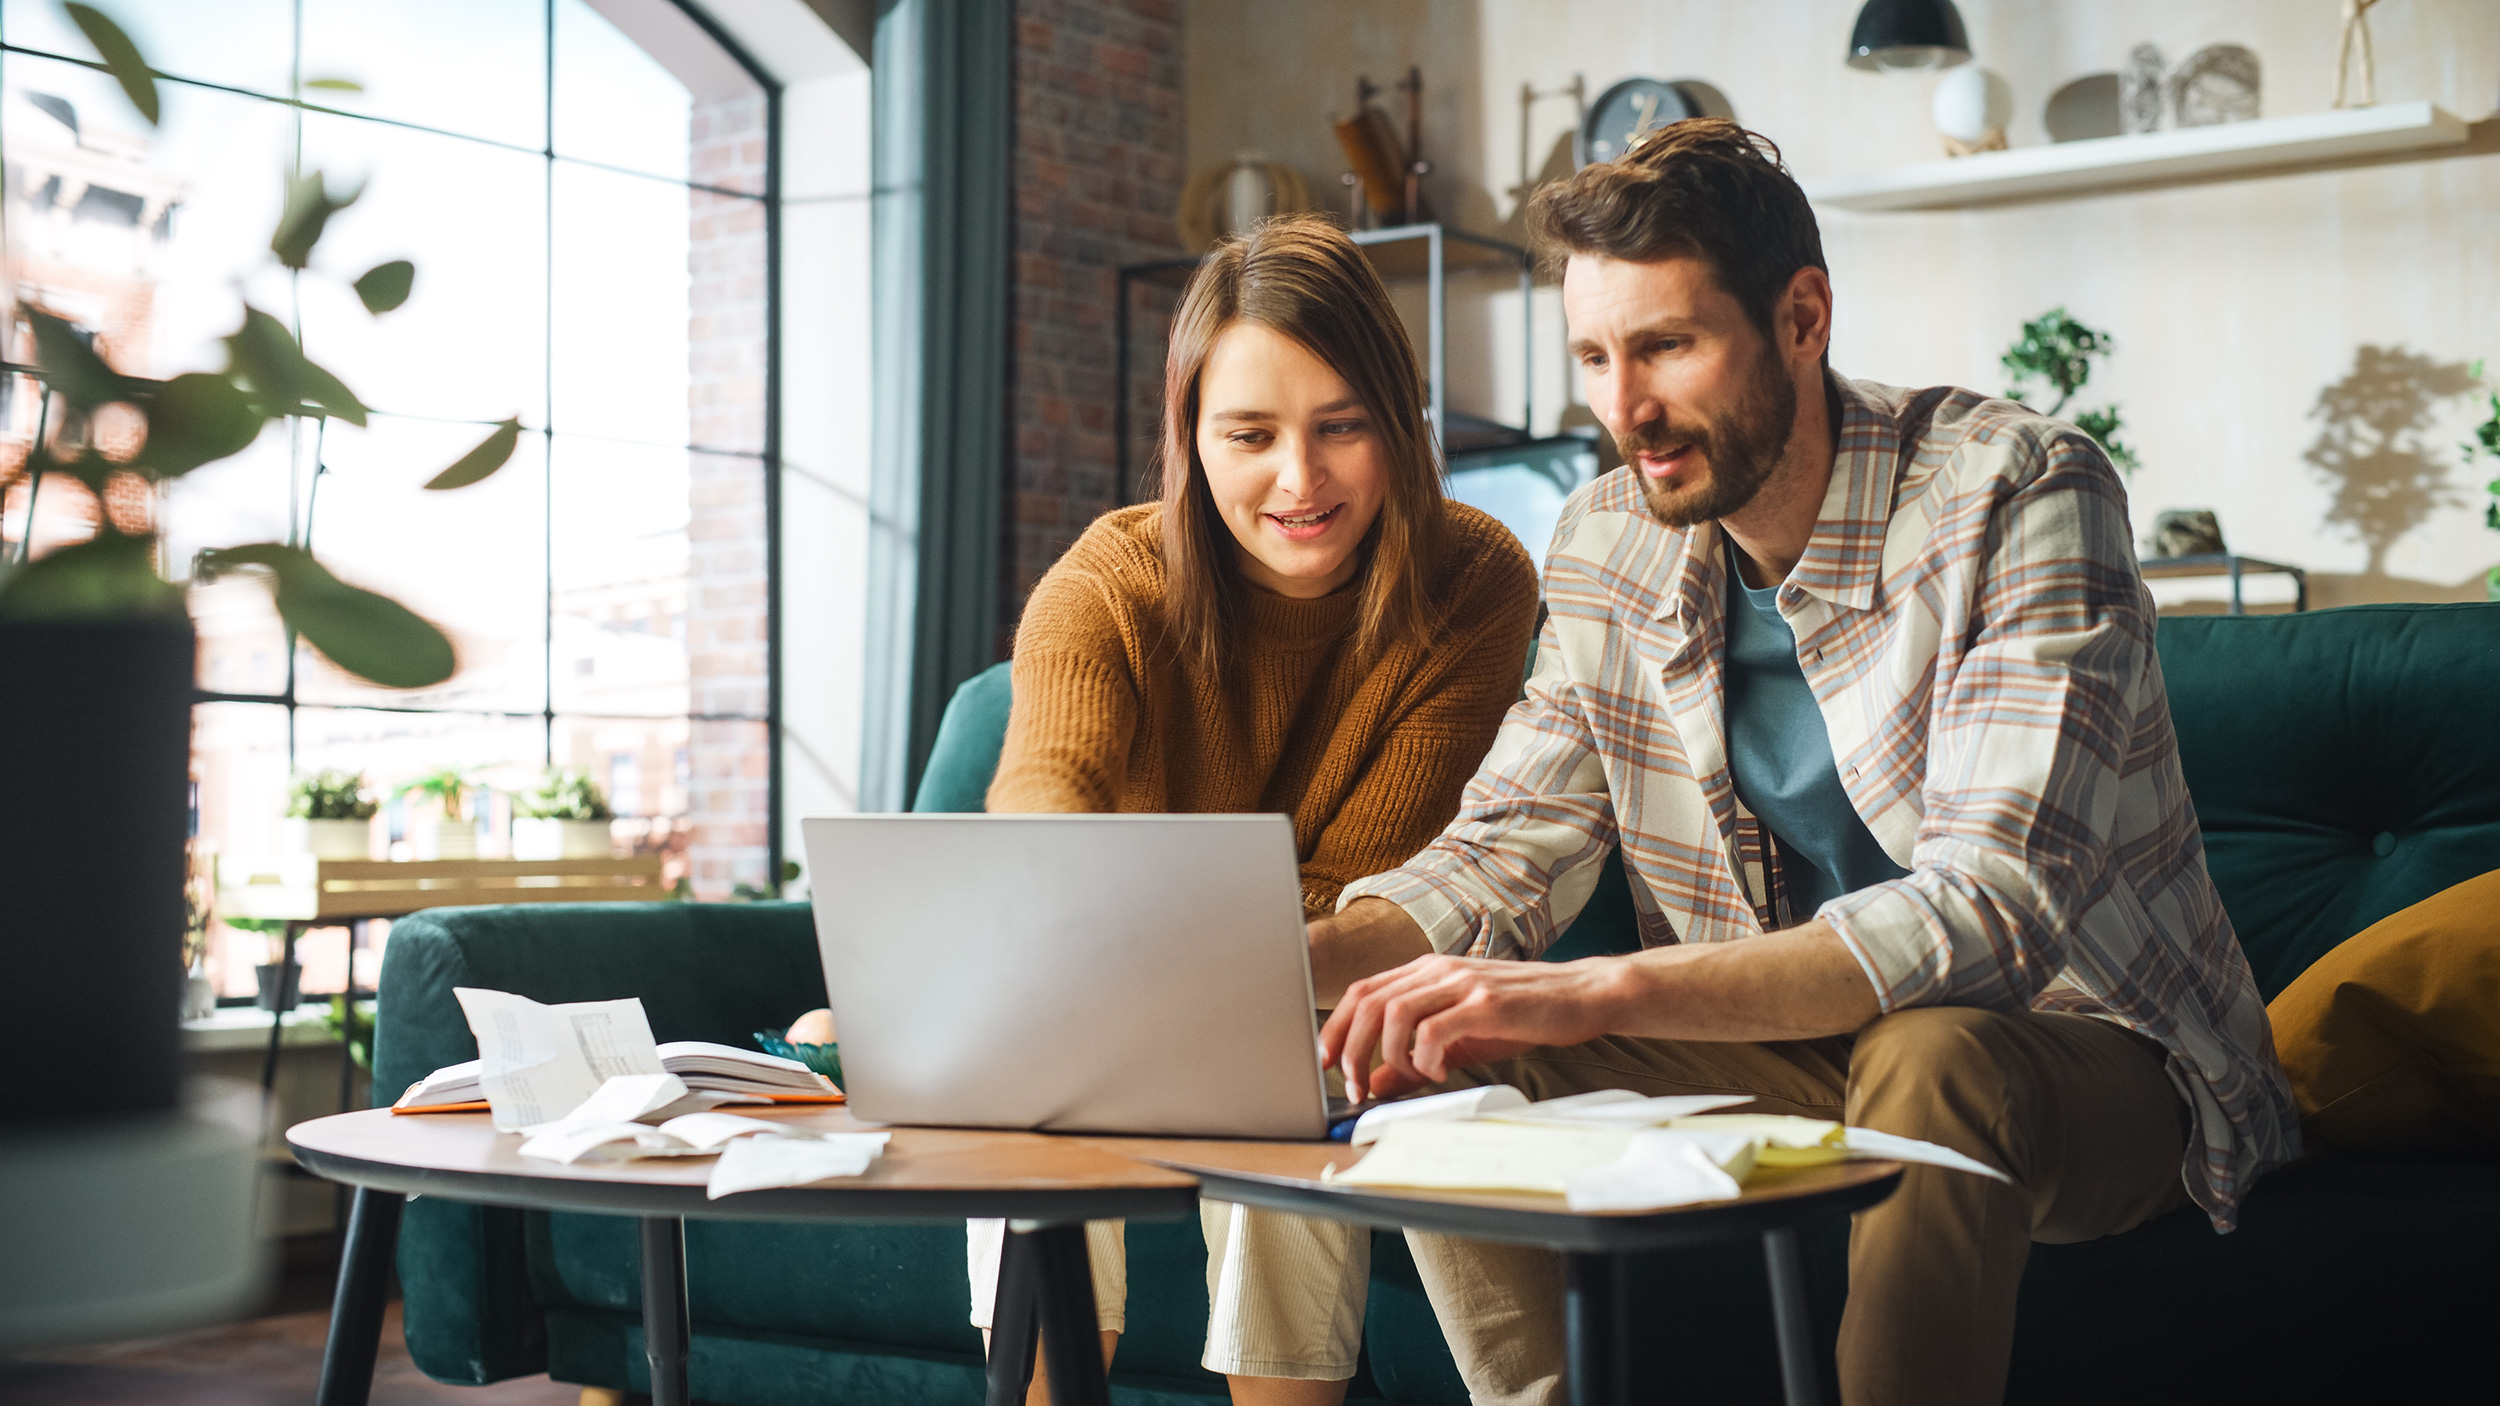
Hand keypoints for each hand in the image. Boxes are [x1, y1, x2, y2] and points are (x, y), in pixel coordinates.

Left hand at [1319, 954, 1621, 1100]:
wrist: (1581, 994)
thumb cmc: (1522, 1012)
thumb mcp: (1460, 1036)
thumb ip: (1416, 1058)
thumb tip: (1376, 1083)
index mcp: (1427, 971)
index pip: (1362, 993)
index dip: (1336, 1029)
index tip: (1326, 1064)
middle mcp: (1438, 969)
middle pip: (1368, 1003)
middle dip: (1352, 1051)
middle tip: (1356, 1088)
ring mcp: (1461, 983)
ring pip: (1394, 1014)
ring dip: (1388, 1056)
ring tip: (1404, 1079)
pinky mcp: (1485, 1003)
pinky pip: (1434, 1030)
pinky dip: (1426, 1058)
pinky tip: (1440, 1073)